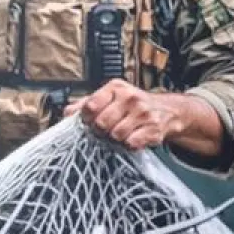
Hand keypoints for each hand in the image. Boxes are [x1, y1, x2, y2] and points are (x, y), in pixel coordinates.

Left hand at [68, 79, 183, 151]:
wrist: (167, 110)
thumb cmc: (132, 105)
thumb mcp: (110, 98)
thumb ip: (86, 104)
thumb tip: (67, 113)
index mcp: (115, 88)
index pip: (91, 105)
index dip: (86, 118)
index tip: (90, 122)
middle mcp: (130, 97)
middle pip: (102, 123)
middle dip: (101, 131)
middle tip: (106, 131)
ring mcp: (143, 113)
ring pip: (116, 135)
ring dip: (116, 139)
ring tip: (120, 134)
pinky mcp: (153, 128)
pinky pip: (132, 143)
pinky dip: (129, 145)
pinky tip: (132, 139)